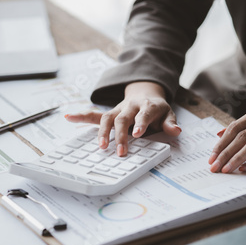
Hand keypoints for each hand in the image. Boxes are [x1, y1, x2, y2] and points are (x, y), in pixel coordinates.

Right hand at [65, 81, 180, 155]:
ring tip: (101, 146)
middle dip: (120, 135)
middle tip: (120, 151)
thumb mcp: (168, 114)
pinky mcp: (109, 114)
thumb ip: (170, 123)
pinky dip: (81, 115)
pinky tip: (69, 117)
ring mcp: (118, 110)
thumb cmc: (156, 109)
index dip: (141, 122)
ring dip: (102, 132)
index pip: (144, 113)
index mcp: (147, 106)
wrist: (145, 93)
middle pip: (123, 119)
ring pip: (107, 118)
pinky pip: (94, 114)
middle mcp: (130, 106)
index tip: (137, 134)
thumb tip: (176, 131)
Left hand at [208, 102, 245, 172]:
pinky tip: (243, 170)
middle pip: (243, 135)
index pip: (236, 126)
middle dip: (225, 153)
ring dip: (237, 158)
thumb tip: (219, 136)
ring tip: (226, 169)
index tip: (211, 157)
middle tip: (214, 167)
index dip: (221, 143)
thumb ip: (243, 129)